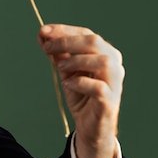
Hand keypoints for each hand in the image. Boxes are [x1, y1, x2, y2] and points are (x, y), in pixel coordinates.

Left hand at [38, 24, 123, 157]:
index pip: (87, 34)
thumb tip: (43, 35)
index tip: (43, 31)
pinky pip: (99, 87)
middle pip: (94, 42)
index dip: (64, 30)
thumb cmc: (81, 95)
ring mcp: (114, 83)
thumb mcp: (66, 71)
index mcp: (105, 53)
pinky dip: (80, 82)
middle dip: (67, 41)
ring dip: (76, 61)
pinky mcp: (110, 101)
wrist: (90, 126)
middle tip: (47, 47)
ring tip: (59, 68)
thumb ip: (58, 54)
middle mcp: (113, 65)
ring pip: (102, 62)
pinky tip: (68, 84)